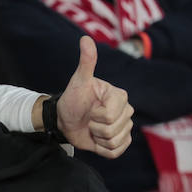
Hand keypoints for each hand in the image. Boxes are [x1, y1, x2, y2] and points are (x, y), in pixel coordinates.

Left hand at [57, 37, 133, 158]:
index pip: (110, 114)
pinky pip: (115, 152)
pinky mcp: (120, 142)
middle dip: (95, 127)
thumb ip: (86, 62)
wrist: (65, 119)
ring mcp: (124, 127)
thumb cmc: (72, 99)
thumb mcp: (78, 81)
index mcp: (120, 96)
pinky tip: (95, 139)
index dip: (95, 115)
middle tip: (88, 119)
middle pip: (113, 129)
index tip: (89, 108)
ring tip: (91, 128)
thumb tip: (85, 39)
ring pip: (114, 142)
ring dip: (97, 138)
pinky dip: (102, 149)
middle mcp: (126, 111)